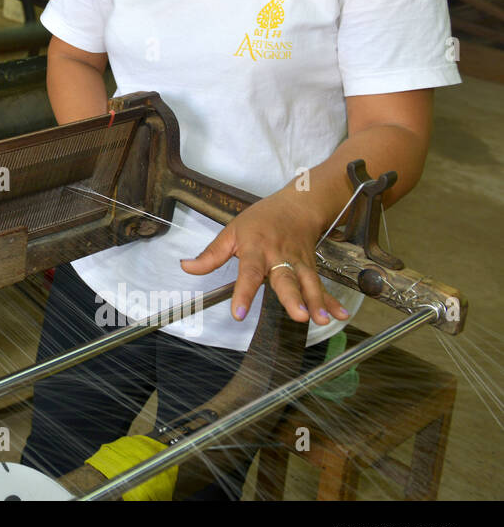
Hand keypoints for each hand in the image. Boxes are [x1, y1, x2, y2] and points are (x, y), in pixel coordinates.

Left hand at [180, 190, 350, 325]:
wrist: (297, 205)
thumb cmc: (261, 220)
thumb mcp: (231, 231)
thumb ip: (211, 255)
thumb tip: (187, 267)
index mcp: (256, 248)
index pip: (249, 272)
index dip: (244, 293)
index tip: (239, 313)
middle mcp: (279, 257)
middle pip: (286, 279)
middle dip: (293, 298)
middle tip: (299, 316)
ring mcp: (299, 263)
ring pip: (308, 283)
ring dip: (316, 302)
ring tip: (321, 320)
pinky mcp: (311, 268)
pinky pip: (322, 286)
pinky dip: (333, 301)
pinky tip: (340, 316)